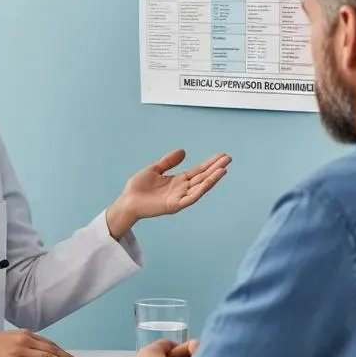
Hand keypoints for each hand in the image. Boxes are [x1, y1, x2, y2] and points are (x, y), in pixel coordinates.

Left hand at [105, 150, 230, 238]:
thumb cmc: (138, 187)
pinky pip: (192, 197)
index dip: (210, 163)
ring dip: (213, 178)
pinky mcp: (175, 205)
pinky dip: (202, 189)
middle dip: (216, 168)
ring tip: (224, 168)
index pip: (198, 171)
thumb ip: (169, 161)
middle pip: (203, 177)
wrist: (127, 201)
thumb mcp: (155, 169)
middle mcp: (182, 189)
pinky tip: (210, 181)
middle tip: (229, 158)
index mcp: (178, 180)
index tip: (222, 155)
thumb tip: (183, 151)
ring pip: (200, 187)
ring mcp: (179, 197)